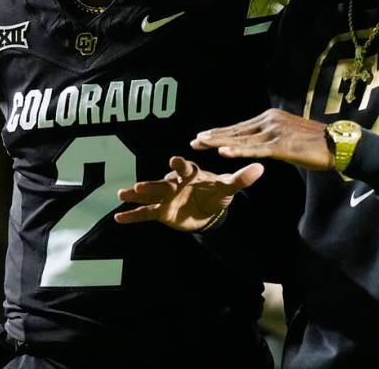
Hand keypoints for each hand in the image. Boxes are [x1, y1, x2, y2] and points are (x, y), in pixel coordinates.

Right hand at [115, 156, 263, 230]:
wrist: (207, 208)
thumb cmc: (216, 191)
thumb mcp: (228, 187)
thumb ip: (241, 178)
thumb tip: (261, 168)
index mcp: (191, 174)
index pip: (185, 168)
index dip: (180, 165)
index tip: (174, 159)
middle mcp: (175, 183)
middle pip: (162, 183)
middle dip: (152, 184)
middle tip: (140, 185)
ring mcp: (166, 197)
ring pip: (150, 196)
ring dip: (137, 195)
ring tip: (122, 195)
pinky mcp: (160, 212)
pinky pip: (145, 214)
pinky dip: (132, 216)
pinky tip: (118, 219)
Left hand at [192, 108, 333, 170]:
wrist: (338, 145)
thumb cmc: (315, 145)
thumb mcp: (288, 137)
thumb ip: (271, 138)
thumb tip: (259, 144)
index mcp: (270, 118)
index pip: (240, 126)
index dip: (220, 132)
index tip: (203, 135)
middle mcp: (270, 121)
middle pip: (236, 130)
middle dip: (213, 136)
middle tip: (194, 140)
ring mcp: (275, 132)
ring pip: (241, 139)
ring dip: (219, 142)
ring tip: (201, 143)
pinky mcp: (281, 146)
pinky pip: (255, 150)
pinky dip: (238, 151)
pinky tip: (223, 152)